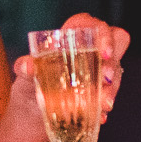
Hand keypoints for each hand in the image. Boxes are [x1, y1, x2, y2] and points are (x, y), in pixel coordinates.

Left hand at [10, 16, 135, 123]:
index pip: (91, 25)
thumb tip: (27, 65)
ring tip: (104, 105)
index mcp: (71, 38)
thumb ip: (25, 68)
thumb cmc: (30, 86)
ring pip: (116, 70)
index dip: (102, 33)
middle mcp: (89, 51)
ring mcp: (98, 70)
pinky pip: (111, 93)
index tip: (103, 52)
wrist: (30, 116)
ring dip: (113, 87)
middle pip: (115, 43)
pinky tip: (100, 116)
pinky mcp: (100, 90)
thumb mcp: (25, 77)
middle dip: (114, 60)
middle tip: (107, 78)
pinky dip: (106, 104)